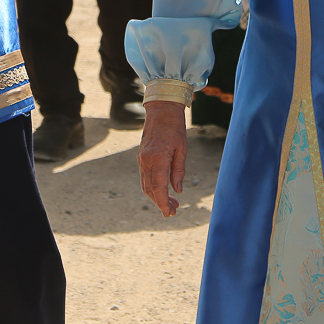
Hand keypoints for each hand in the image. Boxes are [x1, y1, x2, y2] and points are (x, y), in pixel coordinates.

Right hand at [138, 100, 187, 215]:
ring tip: (171, 203)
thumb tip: (177, 190)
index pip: (158, 187)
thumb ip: (178, 171)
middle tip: (174, 211)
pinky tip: (162, 191)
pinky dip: (152, 187)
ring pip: (146, 185)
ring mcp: (141, 159)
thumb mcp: (182, 149)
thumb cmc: (175, 128)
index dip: (163, 202)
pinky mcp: (141, 157)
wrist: (161, 110)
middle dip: (161, 202)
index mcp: (157, 158)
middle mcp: (146, 160)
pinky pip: (145, 177)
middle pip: (150, 189)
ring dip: (156, 197)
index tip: (169, 213)